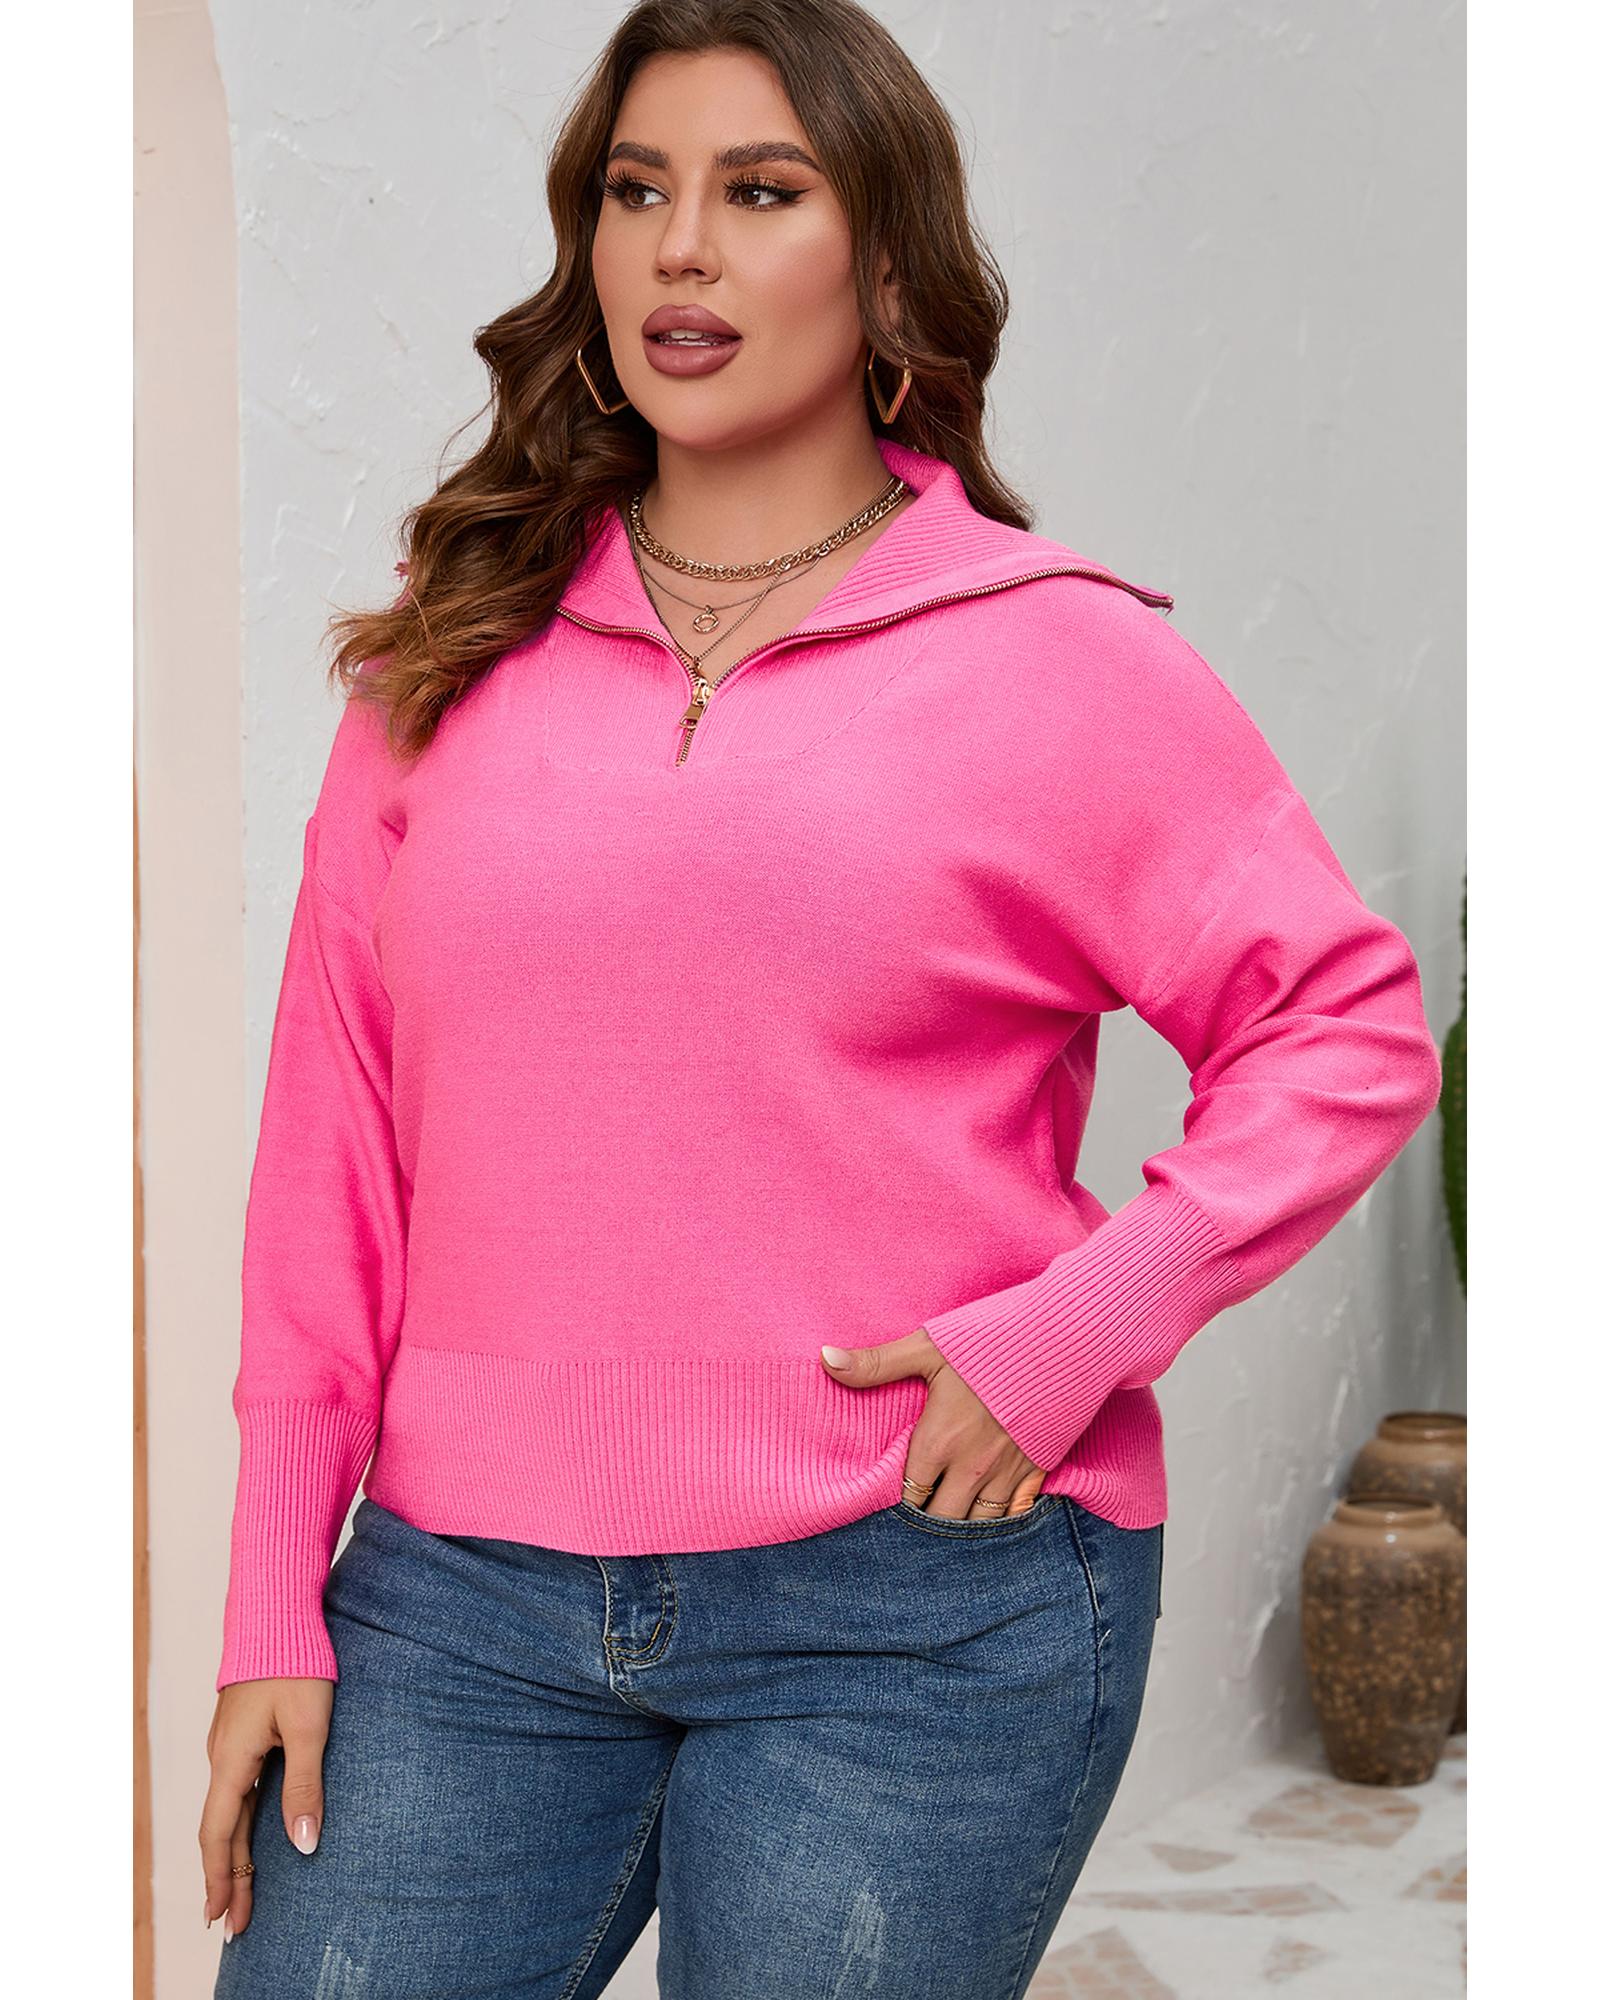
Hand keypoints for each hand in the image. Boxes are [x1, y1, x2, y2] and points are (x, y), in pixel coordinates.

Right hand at [200, 1677, 332, 1942]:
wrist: (276, 1612)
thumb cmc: (296, 1664)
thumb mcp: (309, 1726)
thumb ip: (305, 1784)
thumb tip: (305, 1846)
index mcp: (232, 1760)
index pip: (220, 1834)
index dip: (221, 1877)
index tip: (220, 1917)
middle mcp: (223, 1756)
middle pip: (223, 1829)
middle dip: (229, 1877)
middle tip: (234, 1924)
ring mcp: (230, 1743)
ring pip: (230, 1809)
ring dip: (236, 1852)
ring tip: (243, 1892)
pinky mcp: (243, 1731)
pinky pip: (238, 1788)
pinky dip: (242, 1821)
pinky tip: (253, 1833)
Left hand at [820, 1328, 1047, 1518]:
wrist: (1070, 1336)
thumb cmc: (995, 1337)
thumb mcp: (930, 1346)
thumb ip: (877, 1362)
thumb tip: (825, 1360)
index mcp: (938, 1441)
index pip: (906, 1495)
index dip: (895, 1505)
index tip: (887, 1507)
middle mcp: (971, 1467)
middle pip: (940, 1520)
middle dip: (926, 1525)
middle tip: (914, 1531)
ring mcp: (1008, 1472)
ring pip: (978, 1527)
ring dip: (961, 1529)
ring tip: (947, 1537)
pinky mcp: (1040, 1469)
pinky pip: (1017, 1516)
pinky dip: (1002, 1525)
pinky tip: (992, 1526)